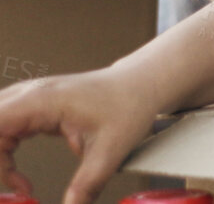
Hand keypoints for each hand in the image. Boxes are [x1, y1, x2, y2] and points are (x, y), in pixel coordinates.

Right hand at [0, 68, 165, 203]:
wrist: (142, 85)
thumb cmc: (129, 105)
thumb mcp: (110, 151)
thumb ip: (87, 185)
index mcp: (42, 100)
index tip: (6, 183)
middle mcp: (29, 95)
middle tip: (12, 186)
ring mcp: (29, 98)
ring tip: (18, 184)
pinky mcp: (32, 107)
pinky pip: (3, 130)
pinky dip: (3, 154)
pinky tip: (17, 176)